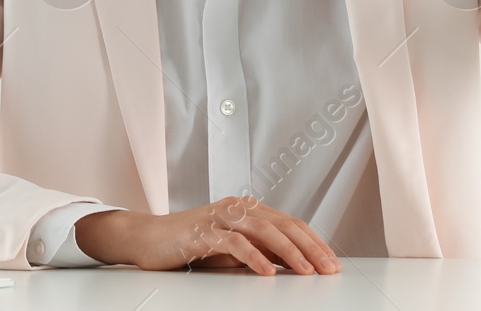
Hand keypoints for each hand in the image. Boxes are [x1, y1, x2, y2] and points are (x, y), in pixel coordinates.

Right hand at [73, 196, 338, 275]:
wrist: (148, 239)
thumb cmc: (190, 245)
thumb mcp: (231, 251)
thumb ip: (258, 253)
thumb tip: (291, 265)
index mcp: (248, 210)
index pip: (290, 223)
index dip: (314, 241)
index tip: (332, 261)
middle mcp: (237, 208)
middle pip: (283, 225)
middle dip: (310, 247)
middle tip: (329, 267)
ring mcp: (220, 217)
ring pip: (263, 230)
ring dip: (288, 252)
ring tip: (306, 270)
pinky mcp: (202, 231)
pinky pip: (234, 243)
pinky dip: (253, 257)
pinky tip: (267, 272)